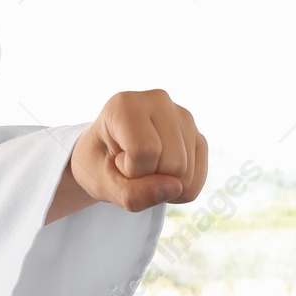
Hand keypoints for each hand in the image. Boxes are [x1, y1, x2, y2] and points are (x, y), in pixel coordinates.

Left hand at [69, 89, 208, 212]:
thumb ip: (131, 194)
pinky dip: (177, 191)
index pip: (146, 150)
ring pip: (186, 174)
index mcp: (125, 104)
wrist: (105, 157)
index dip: (130, 170)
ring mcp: (183, 117)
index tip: (116, 160)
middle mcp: (159, 101)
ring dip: (162, 185)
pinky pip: (197, 180)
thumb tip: (176, 188)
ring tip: (143, 167)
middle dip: (149, 179)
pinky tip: (160, 175)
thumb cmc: (97, 165)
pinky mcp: (198, 136)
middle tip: (128, 165)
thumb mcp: (101, 184)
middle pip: (173, 164)